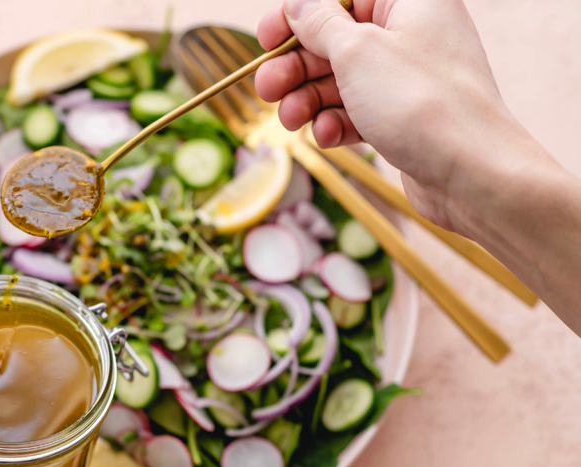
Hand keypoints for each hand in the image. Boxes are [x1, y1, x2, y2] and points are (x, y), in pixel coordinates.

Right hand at [254, 0, 537, 232]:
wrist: (473, 175)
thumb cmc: (424, 104)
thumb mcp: (357, 51)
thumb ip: (320, 23)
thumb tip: (298, 3)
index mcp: (410, 2)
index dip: (298, 14)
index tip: (266, 39)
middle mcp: (411, 35)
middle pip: (334, 40)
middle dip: (295, 66)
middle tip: (266, 89)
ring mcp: (407, 79)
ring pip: (340, 80)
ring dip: (308, 99)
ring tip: (291, 119)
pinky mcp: (403, 118)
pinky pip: (357, 112)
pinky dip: (335, 123)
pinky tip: (327, 136)